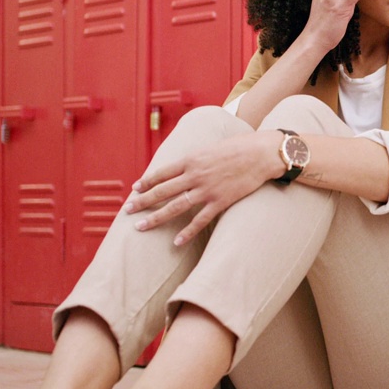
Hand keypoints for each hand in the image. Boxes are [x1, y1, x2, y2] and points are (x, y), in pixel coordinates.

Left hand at [125, 130, 281, 245]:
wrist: (261, 154)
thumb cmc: (239, 147)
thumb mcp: (211, 147)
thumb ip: (196, 158)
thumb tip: (185, 165)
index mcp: (191, 159)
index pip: (161, 173)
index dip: (146, 182)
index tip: (135, 189)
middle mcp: (195, 175)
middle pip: (162, 191)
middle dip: (142, 201)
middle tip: (127, 210)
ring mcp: (207, 190)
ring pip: (175, 207)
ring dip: (156, 217)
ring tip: (141, 226)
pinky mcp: (220, 201)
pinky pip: (200, 220)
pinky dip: (187, 231)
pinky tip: (176, 241)